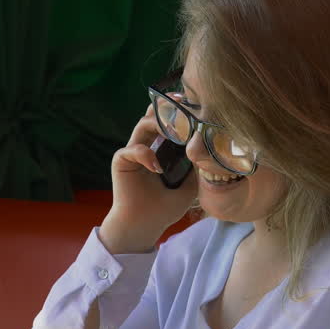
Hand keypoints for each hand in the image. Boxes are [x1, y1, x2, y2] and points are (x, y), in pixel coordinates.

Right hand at [100, 104, 197, 253]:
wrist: (145, 225)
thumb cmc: (165, 208)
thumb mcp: (189, 184)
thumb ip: (196, 165)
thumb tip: (208, 147)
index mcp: (160, 149)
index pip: (168, 123)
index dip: (178, 112)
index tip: (192, 103)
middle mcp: (145, 146)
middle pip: (154, 117)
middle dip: (168, 108)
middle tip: (182, 104)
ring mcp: (132, 152)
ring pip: (142, 125)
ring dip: (158, 124)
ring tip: (174, 131)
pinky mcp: (121, 162)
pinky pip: (132, 149)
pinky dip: (145, 154)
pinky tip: (156, 168)